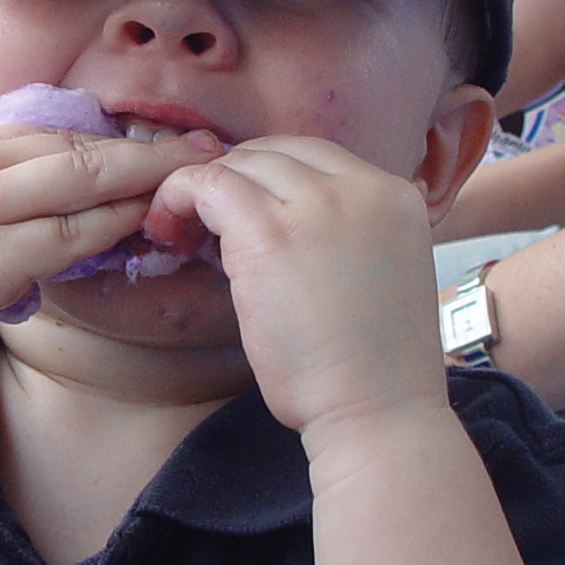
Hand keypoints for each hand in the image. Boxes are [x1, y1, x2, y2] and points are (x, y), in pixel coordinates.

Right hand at [0, 127, 220, 390]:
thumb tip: (40, 211)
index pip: (50, 133)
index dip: (113, 139)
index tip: (163, 145)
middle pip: (78, 147)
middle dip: (151, 148)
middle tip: (210, 149)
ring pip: (81, 182)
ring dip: (147, 181)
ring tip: (201, 183)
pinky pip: (66, 238)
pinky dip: (113, 228)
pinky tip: (148, 228)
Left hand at [148, 137, 446, 443]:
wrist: (379, 413)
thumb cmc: (374, 367)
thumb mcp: (379, 272)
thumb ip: (345, 233)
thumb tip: (278, 217)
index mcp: (397, 196)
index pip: (318, 157)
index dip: (270, 177)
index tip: (242, 210)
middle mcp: (363, 187)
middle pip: (278, 151)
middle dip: (236, 178)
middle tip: (204, 220)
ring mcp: (318, 205)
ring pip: (241, 163)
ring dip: (204, 189)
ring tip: (179, 229)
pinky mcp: (269, 232)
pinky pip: (209, 184)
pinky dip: (179, 197)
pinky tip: (168, 230)